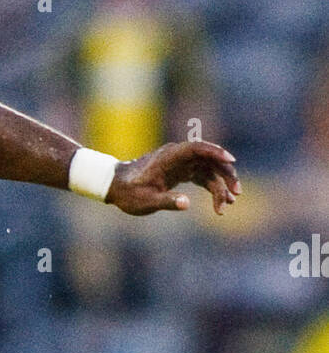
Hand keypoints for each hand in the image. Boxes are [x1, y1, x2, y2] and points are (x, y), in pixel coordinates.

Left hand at [106, 140, 240, 215]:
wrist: (117, 187)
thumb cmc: (129, 193)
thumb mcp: (147, 201)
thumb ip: (167, 201)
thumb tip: (187, 204)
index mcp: (170, 157)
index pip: (197, 148)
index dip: (215, 152)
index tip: (231, 161)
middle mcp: (178, 156)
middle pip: (209, 160)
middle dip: (225, 174)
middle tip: (236, 192)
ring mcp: (181, 164)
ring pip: (209, 170)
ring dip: (221, 185)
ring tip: (230, 203)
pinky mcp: (182, 172)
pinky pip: (203, 177)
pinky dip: (212, 189)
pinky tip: (220, 203)